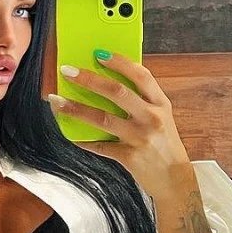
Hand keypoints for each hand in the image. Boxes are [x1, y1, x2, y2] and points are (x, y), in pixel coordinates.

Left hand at [48, 52, 189, 199]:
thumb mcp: (161, 117)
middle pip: (117, 92)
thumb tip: (107, 81)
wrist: (174, 179)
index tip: (98, 54)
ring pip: (102, 118)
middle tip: (67, 71)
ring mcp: (140, 137)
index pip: (141, 75)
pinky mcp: (129, 157)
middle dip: (89, 79)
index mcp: (160, 104)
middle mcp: (151, 118)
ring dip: (76, 108)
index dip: (120, 62)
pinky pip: (100, 145)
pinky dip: (82, 139)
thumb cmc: (164, 144)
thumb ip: (142, 100)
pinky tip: (69, 133)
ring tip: (56, 101)